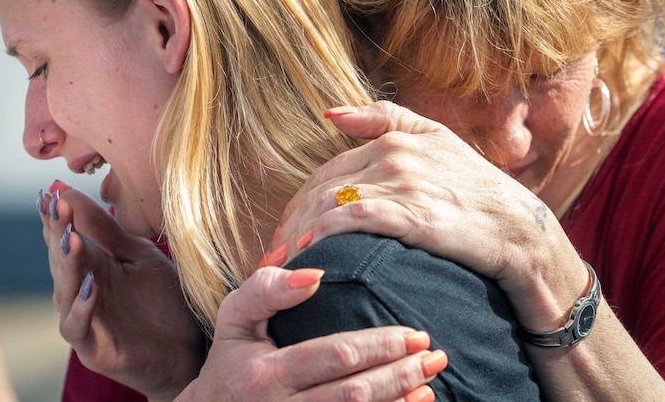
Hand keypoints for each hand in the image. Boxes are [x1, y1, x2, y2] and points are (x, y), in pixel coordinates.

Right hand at [39, 184, 204, 399]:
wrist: (186, 346)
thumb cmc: (161, 300)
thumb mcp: (138, 255)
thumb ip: (107, 230)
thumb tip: (69, 193)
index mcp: (91, 266)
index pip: (64, 238)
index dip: (55, 218)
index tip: (49, 193)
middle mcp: (79, 291)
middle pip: (60, 261)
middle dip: (57, 233)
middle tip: (57, 208)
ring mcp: (84, 319)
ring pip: (64, 292)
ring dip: (67, 266)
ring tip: (71, 240)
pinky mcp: (93, 347)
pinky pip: (78, 326)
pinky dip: (82, 308)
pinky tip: (91, 287)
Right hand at [176, 266, 439, 401]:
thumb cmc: (230, 358)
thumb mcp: (235, 317)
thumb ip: (267, 288)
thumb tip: (315, 275)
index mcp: (264, 374)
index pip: (334, 357)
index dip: (379, 346)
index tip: (414, 334)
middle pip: (354, 394)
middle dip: (399, 374)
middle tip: (434, 355)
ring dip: (399, 401)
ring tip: (429, 380)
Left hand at [269, 101, 578, 308]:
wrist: (521, 230)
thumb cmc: (478, 191)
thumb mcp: (438, 141)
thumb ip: (385, 119)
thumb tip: (329, 113)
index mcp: (394, 140)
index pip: (326, 172)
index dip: (300, 204)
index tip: (287, 233)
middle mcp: (393, 156)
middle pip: (320, 189)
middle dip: (291, 224)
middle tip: (276, 255)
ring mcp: (402, 183)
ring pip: (328, 204)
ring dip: (299, 235)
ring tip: (285, 265)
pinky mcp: (411, 213)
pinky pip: (350, 221)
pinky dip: (322, 236)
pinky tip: (309, 255)